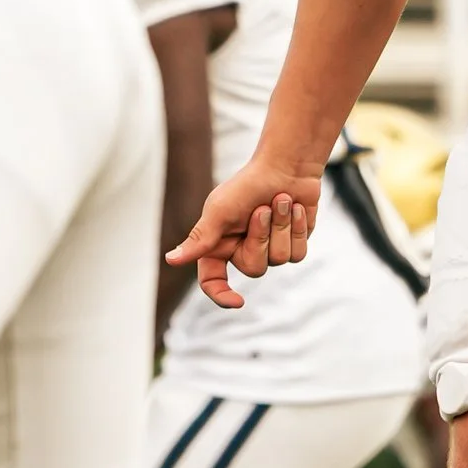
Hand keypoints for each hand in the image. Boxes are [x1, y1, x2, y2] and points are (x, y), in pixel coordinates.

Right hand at [171, 157, 325, 307]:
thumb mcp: (219, 210)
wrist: (286, 165)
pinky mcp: (292, 243)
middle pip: (255, 268)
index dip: (222, 295)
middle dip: (261, 236)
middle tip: (262, 208)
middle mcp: (242, 250)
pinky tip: (296, 208)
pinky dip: (297, 228)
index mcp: (218, 245)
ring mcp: (269, 248)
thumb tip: (170, 260)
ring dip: (281, 226)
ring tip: (280, 201)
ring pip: (279, 260)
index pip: (213, 280)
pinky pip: (297, 253)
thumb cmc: (247, 184)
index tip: (237, 302)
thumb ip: (199, 238)